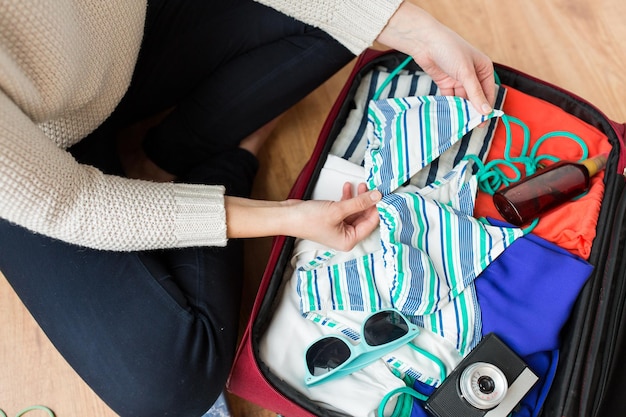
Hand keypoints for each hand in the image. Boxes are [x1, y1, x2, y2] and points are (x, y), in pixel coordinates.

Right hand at [225, 182, 380, 250]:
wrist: (287, 216)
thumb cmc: (309, 219)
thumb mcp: (338, 210)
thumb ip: (359, 202)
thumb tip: (377, 196)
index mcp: (349, 240)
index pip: (371, 223)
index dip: (378, 209)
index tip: (383, 194)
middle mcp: (346, 236)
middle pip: (365, 217)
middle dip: (368, 201)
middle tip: (373, 187)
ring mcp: (339, 227)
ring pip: (355, 210)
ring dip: (359, 197)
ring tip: (362, 184)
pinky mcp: (332, 218)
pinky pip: (346, 207)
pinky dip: (348, 198)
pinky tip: (348, 187)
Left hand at [376, 2, 494, 114]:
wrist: (425, 42)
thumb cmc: (450, 49)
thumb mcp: (466, 73)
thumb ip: (475, 93)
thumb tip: (486, 111)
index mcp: (484, 69)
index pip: (488, 92)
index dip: (486, 107)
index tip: (482, 121)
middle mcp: (473, 75)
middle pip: (475, 97)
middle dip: (473, 110)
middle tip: (471, 126)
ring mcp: (459, 79)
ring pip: (462, 99)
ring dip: (461, 109)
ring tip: (459, 122)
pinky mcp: (446, 82)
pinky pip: (450, 97)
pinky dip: (450, 105)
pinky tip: (449, 114)